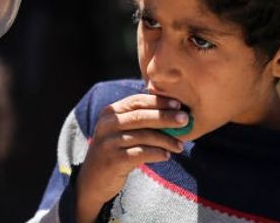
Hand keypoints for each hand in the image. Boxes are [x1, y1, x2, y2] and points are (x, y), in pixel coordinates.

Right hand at [76, 94, 185, 222]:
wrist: (93, 179)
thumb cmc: (115, 150)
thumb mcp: (121, 130)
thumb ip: (139, 119)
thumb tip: (174, 112)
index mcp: (110, 113)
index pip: (137, 101)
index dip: (159, 102)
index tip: (179, 104)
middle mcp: (107, 125)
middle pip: (141, 117)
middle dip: (166, 117)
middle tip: (186, 120)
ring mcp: (108, 142)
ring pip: (144, 136)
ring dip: (166, 140)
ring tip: (180, 145)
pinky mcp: (113, 159)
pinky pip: (142, 153)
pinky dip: (157, 153)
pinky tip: (167, 155)